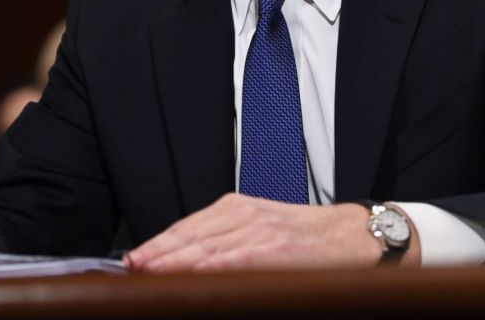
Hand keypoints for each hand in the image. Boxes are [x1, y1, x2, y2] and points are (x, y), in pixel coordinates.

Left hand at [125, 193, 381, 271]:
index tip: (134, 259)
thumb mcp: (262, 228)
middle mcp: (243, 214)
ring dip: (174, 263)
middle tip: (130, 269)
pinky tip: (192, 276)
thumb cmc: (308, 238)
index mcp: (237, 208)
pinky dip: (211, 267)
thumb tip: (189, 262)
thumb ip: (228, 241)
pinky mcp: (275, 248)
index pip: (187, 227)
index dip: (158, 244)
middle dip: (158, 255)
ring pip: (206, 248)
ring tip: (148, 274)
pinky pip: (236, 259)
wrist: (354, 235)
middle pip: (189, 236)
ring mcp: (259, 230)